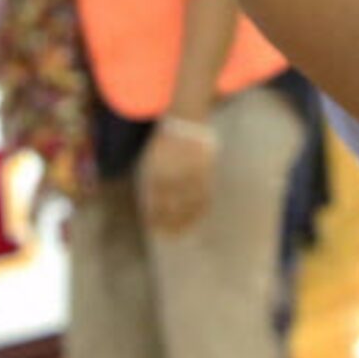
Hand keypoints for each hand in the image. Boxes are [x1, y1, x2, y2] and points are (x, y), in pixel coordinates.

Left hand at [137, 120, 215, 234]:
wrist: (185, 120)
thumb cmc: (165, 144)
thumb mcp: (152, 160)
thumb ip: (153, 182)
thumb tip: (154, 208)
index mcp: (157, 169)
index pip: (155, 200)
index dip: (155, 217)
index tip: (154, 230)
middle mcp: (174, 171)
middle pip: (172, 204)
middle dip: (169, 223)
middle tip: (168, 237)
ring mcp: (191, 170)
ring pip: (189, 202)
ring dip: (186, 220)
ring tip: (182, 233)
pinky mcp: (205, 169)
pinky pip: (203, 193)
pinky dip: (200, 208)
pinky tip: (197, 218)